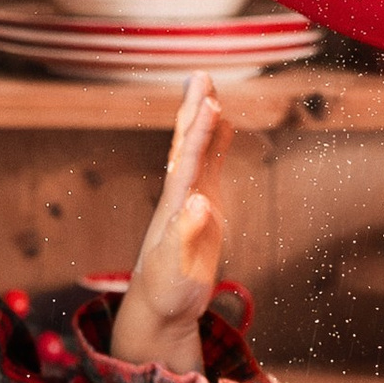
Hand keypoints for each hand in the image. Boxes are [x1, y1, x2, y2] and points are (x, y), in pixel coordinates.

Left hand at [110, 72, 229, 377]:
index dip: (200, 133)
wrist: (160, 307)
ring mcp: (191, 200)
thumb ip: (186, 234)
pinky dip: (217, 143)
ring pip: (198, 150)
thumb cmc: (166, 291)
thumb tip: (197, 202)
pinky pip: (211, 167)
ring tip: (209, 88)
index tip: (210, 103)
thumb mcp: (177, 267)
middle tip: (200, 75)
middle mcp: (180, 196)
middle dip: (194, 111)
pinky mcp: (203, 209)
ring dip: (204, 119)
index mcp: (174, 206)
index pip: (189, 161)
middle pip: (187, 145)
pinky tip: (223, 125)